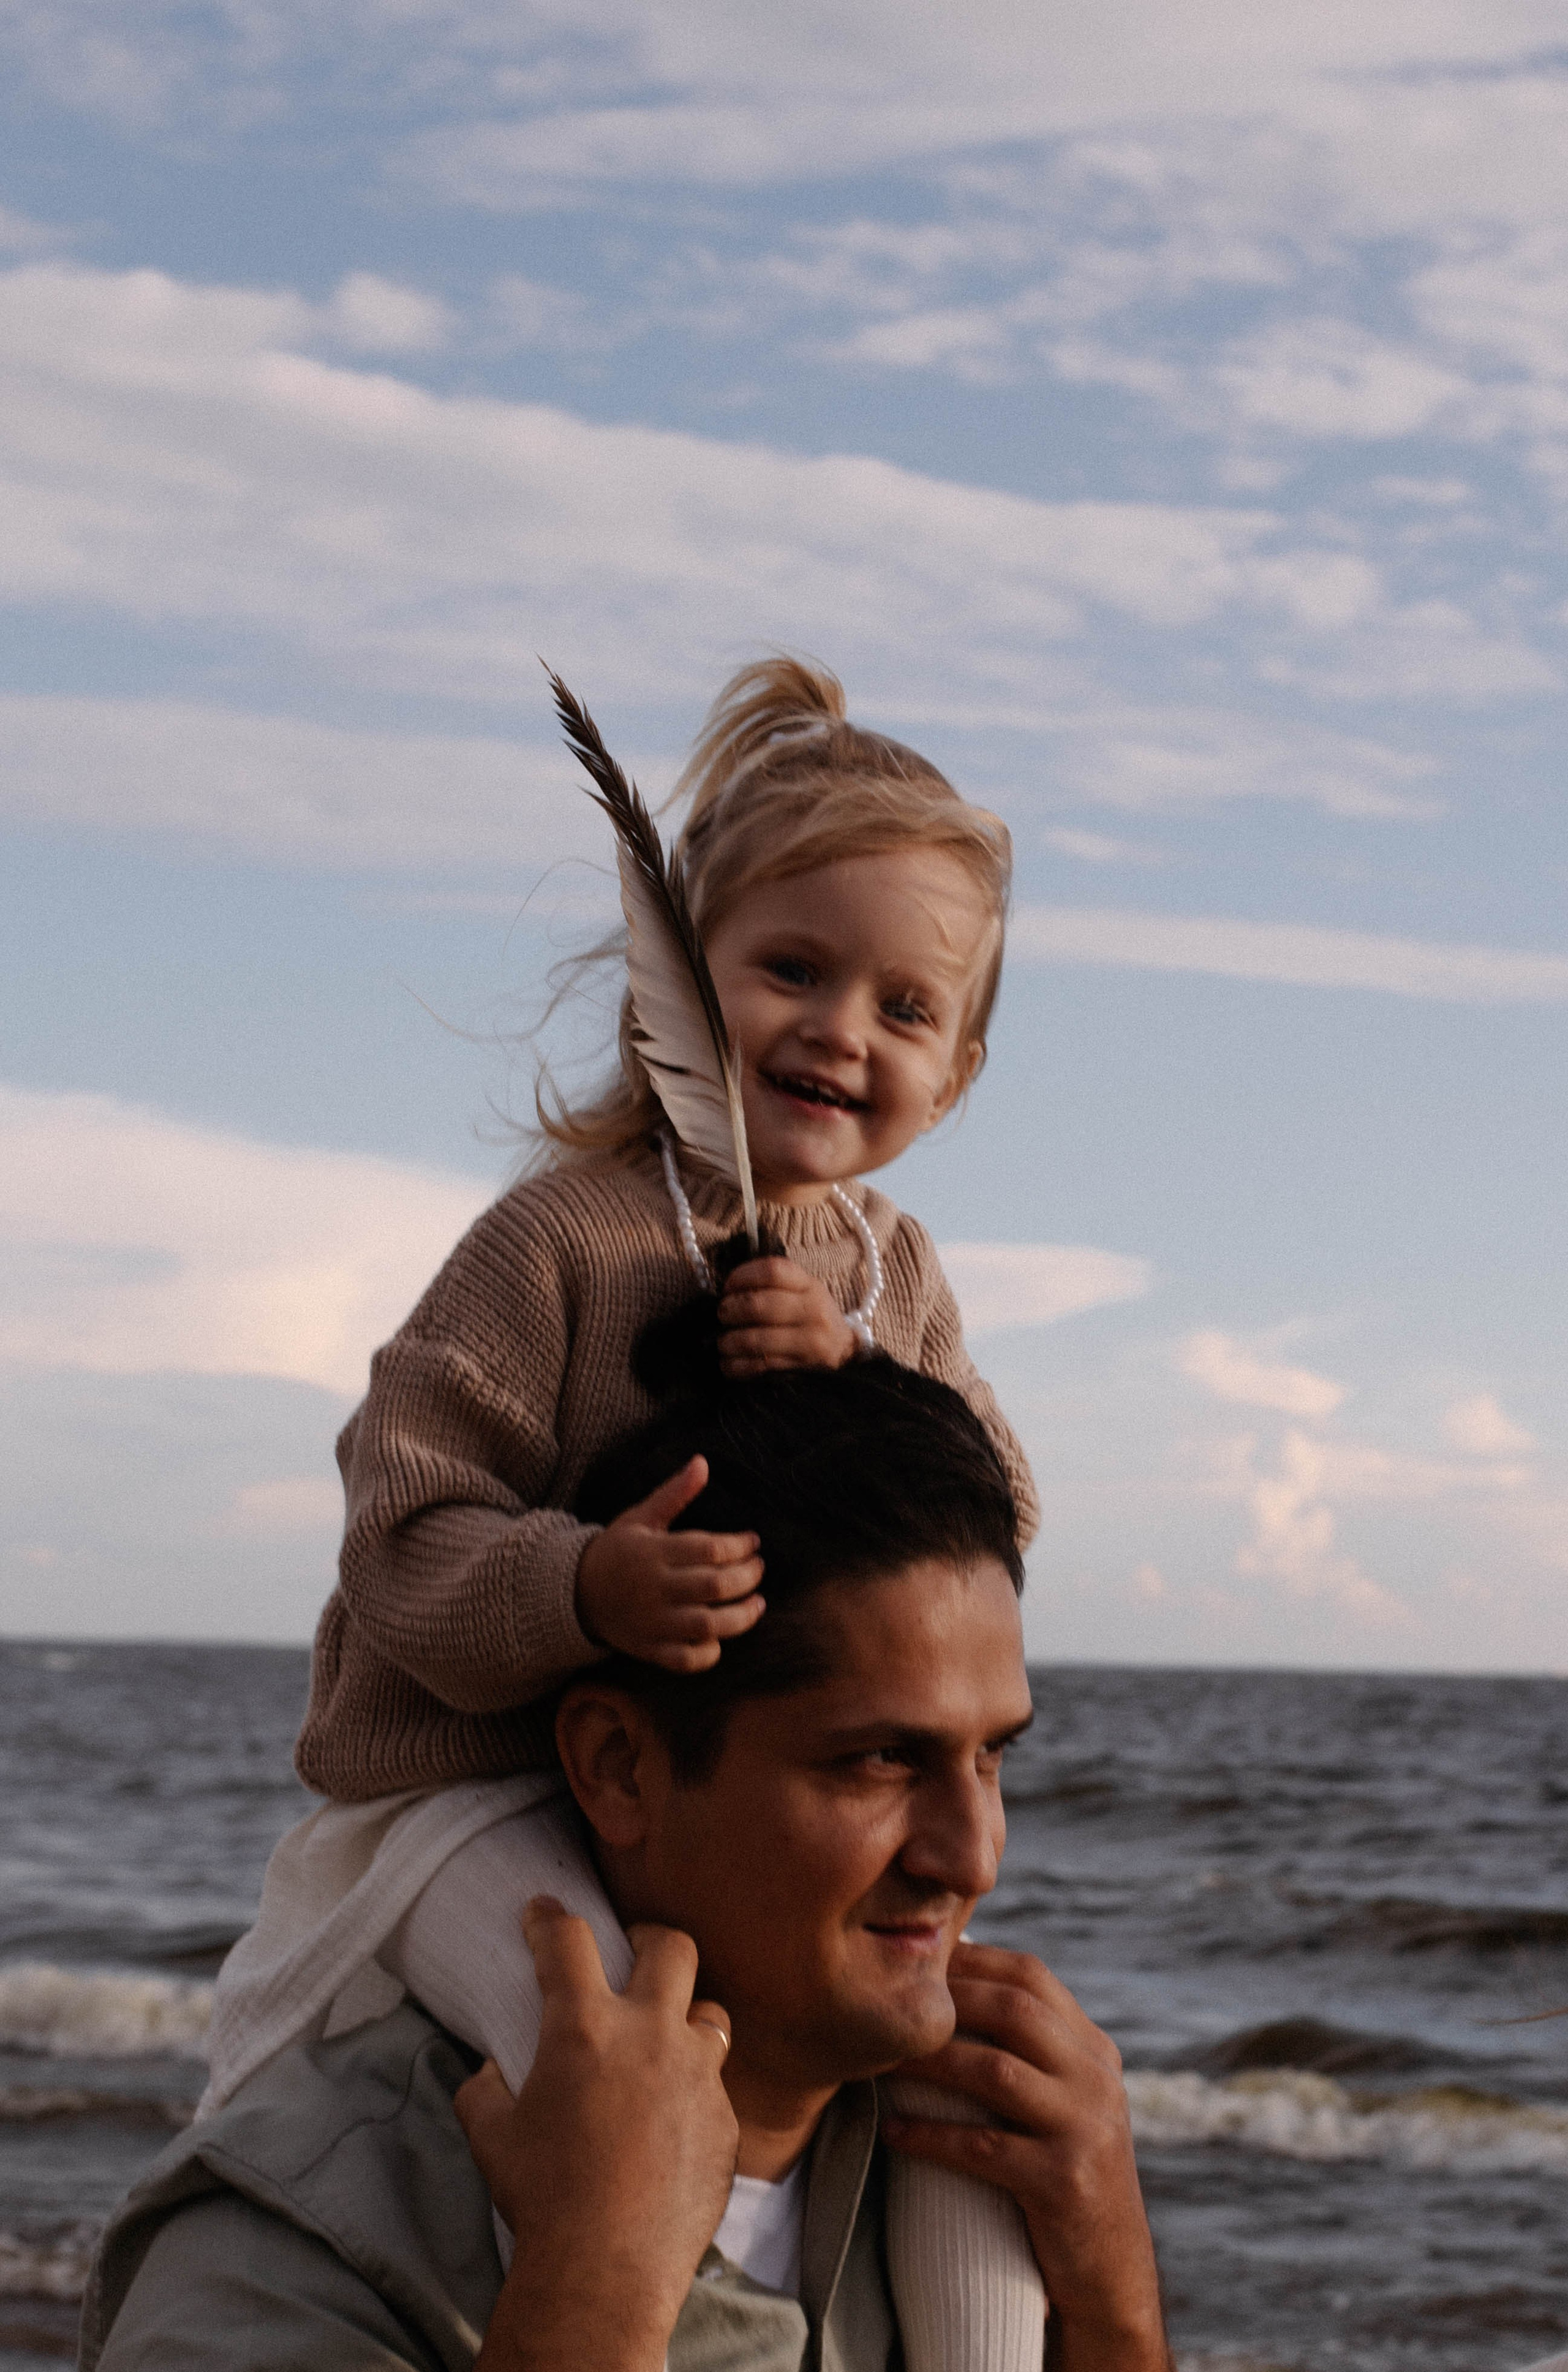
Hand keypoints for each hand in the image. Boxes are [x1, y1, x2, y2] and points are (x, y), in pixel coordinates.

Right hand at [457, 1898, 737, 2371]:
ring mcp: (696, 2076)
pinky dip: (693, 2092)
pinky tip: (672, 2121)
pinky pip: (715, 2088)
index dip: (550, 1918)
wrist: (606, 2269)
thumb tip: (489, 2075)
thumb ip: (485, 2092)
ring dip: (686, 2019)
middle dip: (648, 1941)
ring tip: (664, 2041)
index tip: (543, 1912)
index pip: (567, 1941)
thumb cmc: (542, 2198)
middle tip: (632, 1954)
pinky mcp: (724, 2121)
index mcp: (584, 2028)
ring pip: (710, 2012)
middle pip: (669, 1947)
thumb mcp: (492, 2137)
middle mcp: (650, 2035)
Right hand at [575, 1455, 764, 1671]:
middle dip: (746, 1578)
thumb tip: (703, 1462)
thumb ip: (674, 1493)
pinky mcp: (649, 1649)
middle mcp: (654, 1589)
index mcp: (653, 1552)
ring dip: (740, 1618)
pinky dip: (707, 1654)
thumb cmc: (618, 1550)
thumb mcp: (641, 1517)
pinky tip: (721, 1639)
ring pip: (706, 1626)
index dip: (739, 1546)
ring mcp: (652, 1622)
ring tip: (757, 1603)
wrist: (576, 1592)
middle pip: (713, 1587)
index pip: (709, 1549)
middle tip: (758, 1568)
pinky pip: (685, 1660)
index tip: (752, 1542)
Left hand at [718, 1256, 856, 1375]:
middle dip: (731, 1310)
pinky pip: (761, 1366)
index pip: (772, 1271)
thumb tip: (729, 1289)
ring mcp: (809, 1340)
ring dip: (730, 1342)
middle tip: (722, 1314)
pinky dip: (737, 1366)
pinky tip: (728, 1364)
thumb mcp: (804, 1290)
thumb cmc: (812, 1316)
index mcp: (809, 1285)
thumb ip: (773, 1284)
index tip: (728, 1286)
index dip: (743, 1276)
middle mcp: (812, 1310)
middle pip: (759, 1305)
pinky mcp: (801, 1366)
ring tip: (723, 1343)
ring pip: (756, 1339)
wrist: (845, 1349)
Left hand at [882, 1943, 1170, 2371]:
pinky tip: (894, 2131)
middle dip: (946, 2001)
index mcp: (1095, 2050)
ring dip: (930, 2063)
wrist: (1111, 2276)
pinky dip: (932, 2137)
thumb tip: (948, 1993)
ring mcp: (1087, 2131)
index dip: (970, 1961)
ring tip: (881, 2062)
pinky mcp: (1065, 2184)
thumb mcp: (1066, 2102)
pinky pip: (985, 2149)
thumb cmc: (1064, 2178)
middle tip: (889, 2005)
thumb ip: (1032, 2051)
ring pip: (996, 2073)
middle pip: (1015, 2011)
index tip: (915, 1963)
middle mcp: (1098, 2080)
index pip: (1031, 1977)